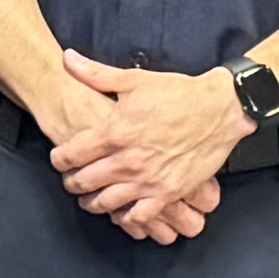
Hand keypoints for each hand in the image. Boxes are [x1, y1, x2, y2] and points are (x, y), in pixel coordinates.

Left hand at [50, 53, 242, 242]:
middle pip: (83, 182)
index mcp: (114, 132)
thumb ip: (95, 74)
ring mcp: (148, 180)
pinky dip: (125, 218)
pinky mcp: (168, 193)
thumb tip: (67, 59)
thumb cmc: (178, 94)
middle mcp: (128, 160)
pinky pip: (138, 217)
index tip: (59, 160)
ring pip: (105, 203)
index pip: (70, 155)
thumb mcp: (134, 80)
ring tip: (90, 198)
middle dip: (71, 183)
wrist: (220, 109)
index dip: (58, 160)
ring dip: (92, 203)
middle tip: (71, 180)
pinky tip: (122, 212)